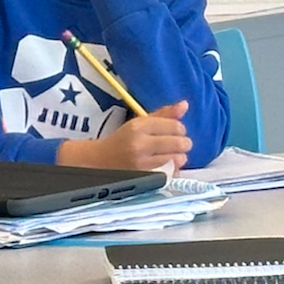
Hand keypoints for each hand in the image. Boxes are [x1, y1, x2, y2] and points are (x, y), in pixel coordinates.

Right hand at [57, 100, 191, 171]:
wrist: (98, 161)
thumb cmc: (122, 140)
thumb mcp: (139, 123)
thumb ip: (163, 114)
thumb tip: (185, 105)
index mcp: (139, 127)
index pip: (175, 126)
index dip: (180, 129)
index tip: (176, 132)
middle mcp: (140, 144)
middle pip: (180, 143)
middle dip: (184, 143)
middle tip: (179, 144)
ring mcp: (141, 163)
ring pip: (178, 159)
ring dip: (180, 157)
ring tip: (173, 155)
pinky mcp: (143, 178)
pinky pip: (170, 174)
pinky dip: (173, 170)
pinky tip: (167, 167)